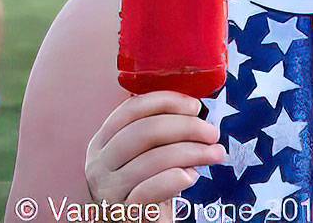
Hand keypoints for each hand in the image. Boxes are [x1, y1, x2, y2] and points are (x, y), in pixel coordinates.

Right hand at [85, 91, 225, 205]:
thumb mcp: (148, 152)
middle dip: (187, 127)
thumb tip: (194, 107)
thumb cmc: (149, 183)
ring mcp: (107, 189)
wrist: (142, 221)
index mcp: (103, 141)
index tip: (195, 106)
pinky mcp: (123, 212)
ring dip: (192, 152)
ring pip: (153, 158)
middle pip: (145, 131)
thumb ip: (161, 130)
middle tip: (212, 133)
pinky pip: (150, 189)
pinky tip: (190, 176)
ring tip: (214, 154)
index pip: (131, 109)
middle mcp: (99, 163)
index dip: (166, 101)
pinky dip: (175, 178)